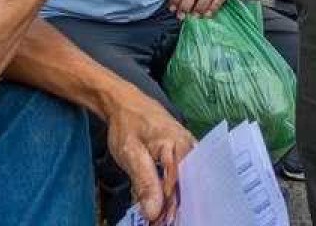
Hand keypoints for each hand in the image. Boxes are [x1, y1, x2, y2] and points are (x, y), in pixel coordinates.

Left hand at [105, 90, 192, 223]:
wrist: (125, 103)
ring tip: (163, 218)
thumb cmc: (127, 125)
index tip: (160, 223)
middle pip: (188, 187)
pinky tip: (165, 204)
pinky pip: (182, 176)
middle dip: (175, 208)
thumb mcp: (131, 154)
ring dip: (175, 201)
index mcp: (180, 147)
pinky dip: (173, 190)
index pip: (180, 187)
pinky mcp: (183, 152)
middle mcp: (190, 147)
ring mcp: (189, 149)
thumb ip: (145, 183)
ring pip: (185, 182)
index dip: (171, 210)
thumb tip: (154, 212)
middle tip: (161, 223)